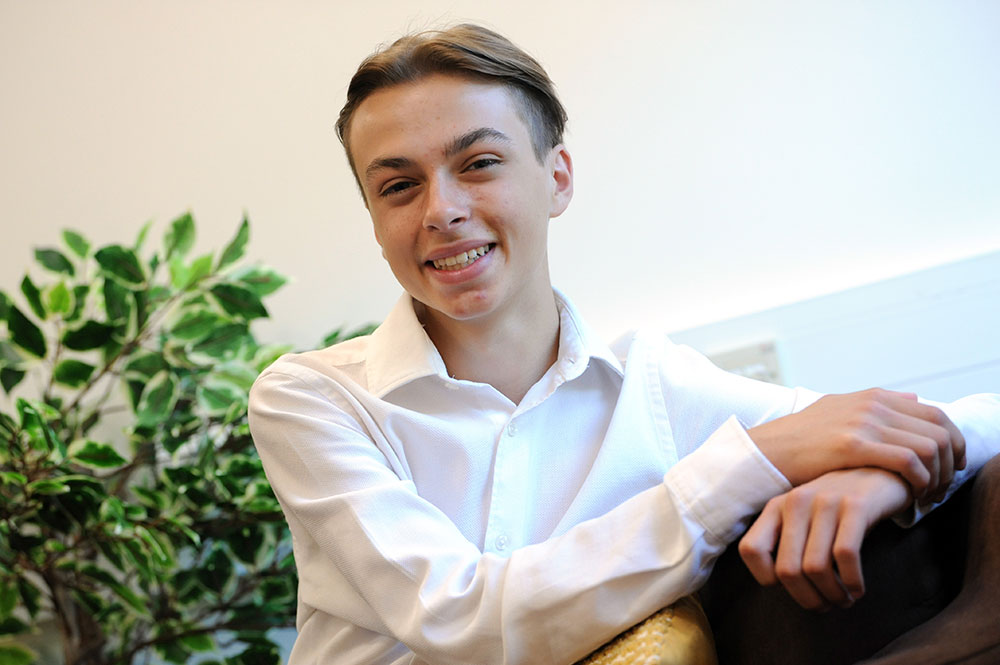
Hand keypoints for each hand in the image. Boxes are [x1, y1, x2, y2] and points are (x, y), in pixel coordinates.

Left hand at [738, 467, 910, 609]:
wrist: (880, 473)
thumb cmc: (838, 507)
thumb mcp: (804, 517)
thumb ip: (788, 541)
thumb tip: (782, 585)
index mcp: (776, 506)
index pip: (750, 550)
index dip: (766, 578)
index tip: (790, 587)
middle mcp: (796, 501)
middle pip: (787, 569)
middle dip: (807, 598)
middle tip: (825, 606)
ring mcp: (825, 502)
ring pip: (815, 567)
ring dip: (832, 595)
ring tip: (844, 599)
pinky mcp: (856, 505)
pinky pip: (846, 555)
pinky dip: (852, 582)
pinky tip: (857, 588)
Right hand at [747, 388, 964, 498]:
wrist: (769, 449)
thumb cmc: (803, 438)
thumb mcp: (840, 409)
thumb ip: (878, 404)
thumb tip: (913, 398)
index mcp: (874, 396)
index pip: (936, 414)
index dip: (952, 443)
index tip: (948, 468)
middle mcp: (874, 404)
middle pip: (939, 430)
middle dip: (949, 463)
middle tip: (940, 487)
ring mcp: (863, 422)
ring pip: (929, 447)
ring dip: (936, 476)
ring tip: (926, 496)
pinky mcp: (853, 445)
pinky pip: (908, 461)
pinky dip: (919, 481)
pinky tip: (910, 496)